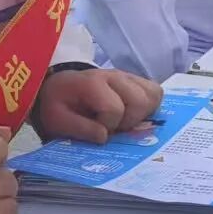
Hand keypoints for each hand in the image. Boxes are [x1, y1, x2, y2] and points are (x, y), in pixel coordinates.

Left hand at [36, 67, 163, 142]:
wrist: (60, 87)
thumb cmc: (58, 104)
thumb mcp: (57, 120)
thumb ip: (79, 129)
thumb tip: (105, 137)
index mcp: (93, 83)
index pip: (115, 109)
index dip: (108, 126)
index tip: (96, 130)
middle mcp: (114, 76)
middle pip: (140, 100)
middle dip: (129, 121)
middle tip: (114, 127)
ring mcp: (127, 76)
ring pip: (153, 95)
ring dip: (142, 114)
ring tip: (125, 121)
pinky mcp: (135, 80)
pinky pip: (156, 92)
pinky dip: (150, 106)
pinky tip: (135, 115)